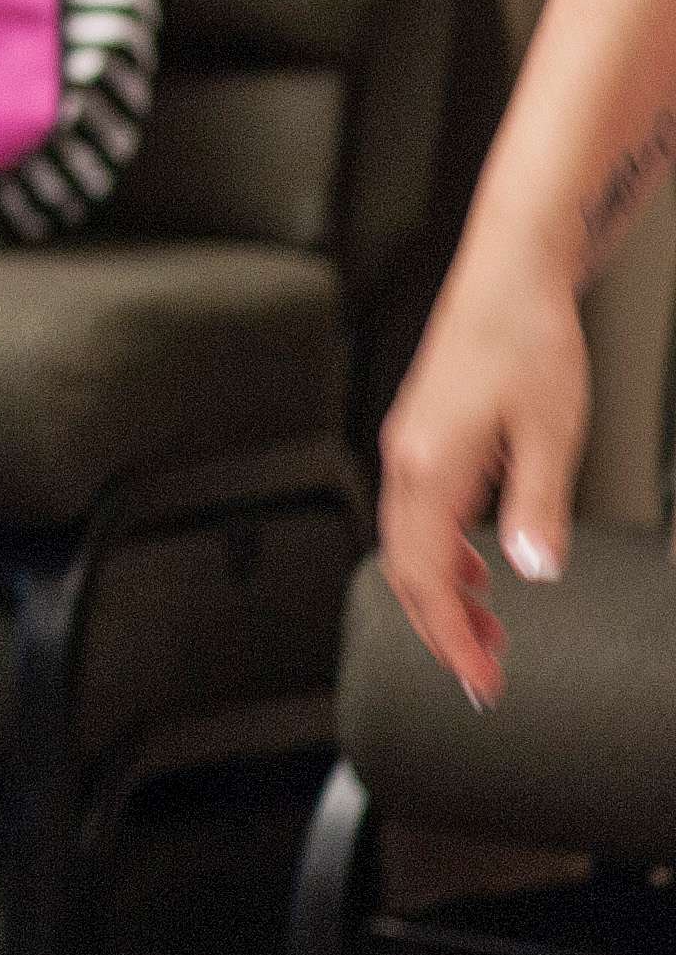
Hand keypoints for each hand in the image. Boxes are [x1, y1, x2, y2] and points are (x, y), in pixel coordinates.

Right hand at [377, 258, 590, 705]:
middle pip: (404, 568)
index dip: (451, 636)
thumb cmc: (528, 339)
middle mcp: (407, 458)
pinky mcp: (423, 435)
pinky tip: (477, 565)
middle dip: (441, 629)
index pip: (424, 576)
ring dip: (442, 594)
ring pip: (407, 543)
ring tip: (487, 630)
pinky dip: (440, 555)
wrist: (510, 275)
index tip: (480, 679)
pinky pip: (418, 514)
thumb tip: (534, 570)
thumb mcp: (551, 431)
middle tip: (483, 675)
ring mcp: (410, 446)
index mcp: (429, 465)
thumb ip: (537, 506)